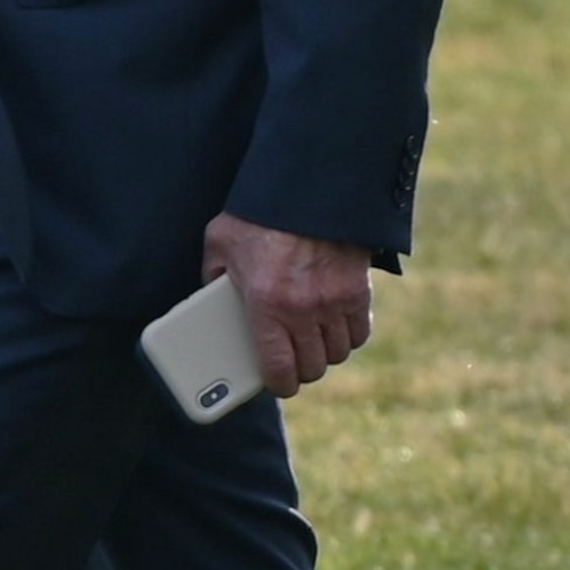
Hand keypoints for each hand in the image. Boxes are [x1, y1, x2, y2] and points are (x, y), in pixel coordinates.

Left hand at [201, 212, 372, 397]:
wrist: (309, 185)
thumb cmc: (260, 214)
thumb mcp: (221, 243)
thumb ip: (213, 276)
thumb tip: (209, 297)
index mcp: (266, 304)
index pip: (278, 370)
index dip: (278, 385)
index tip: (276, 383)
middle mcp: (303, 309)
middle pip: (311, 367)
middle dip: (301, 370)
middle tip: (292, 360)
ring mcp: (334, 301)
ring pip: (336, 353)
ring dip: (324, 353)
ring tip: (312, 343)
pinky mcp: (358, 289)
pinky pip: (359, 332)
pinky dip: (349, 335)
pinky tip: (336, 327)